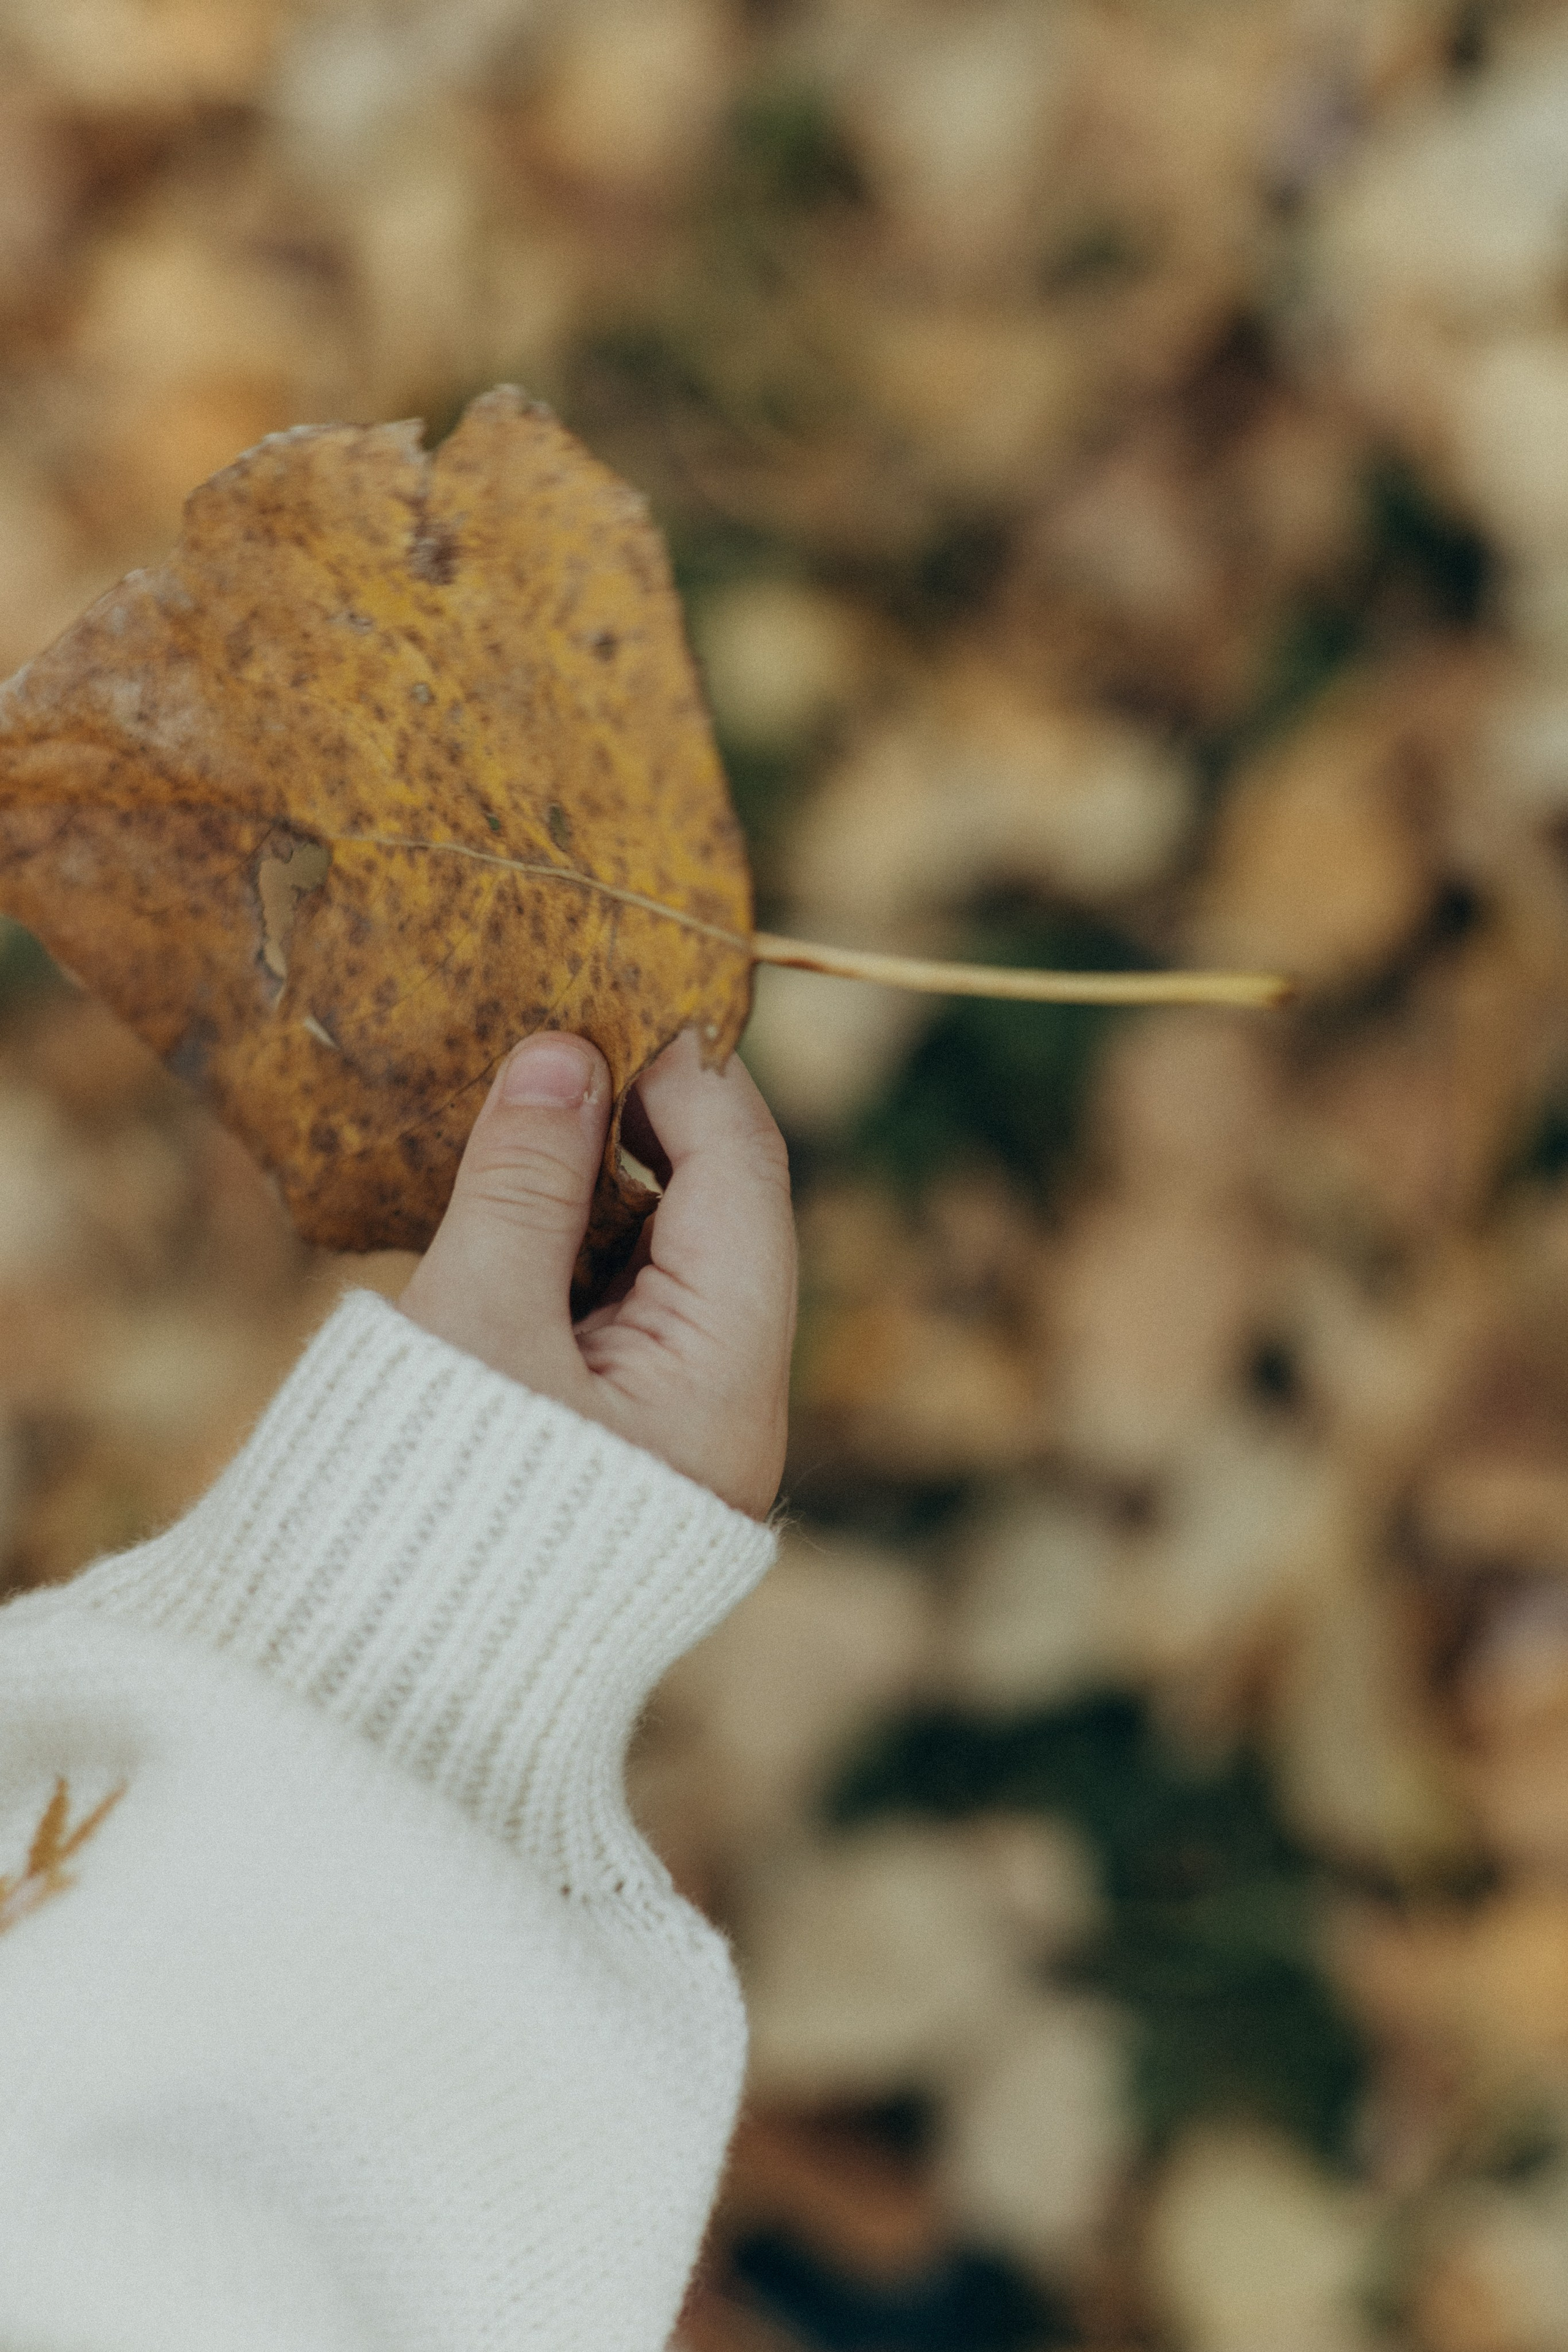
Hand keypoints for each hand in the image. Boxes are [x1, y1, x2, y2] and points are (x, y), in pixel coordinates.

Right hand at [396, 1030, 795, 1517]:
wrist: (378, 1692)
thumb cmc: (427, 1508)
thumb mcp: (474, 1324)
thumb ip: (525, 1184)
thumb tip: (565, 1057)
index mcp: (724, 1381)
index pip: (744, 1180)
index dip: (690, 1077)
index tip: (617, 997)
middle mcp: (724, 1410)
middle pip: (713, 1221)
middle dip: (640, 1127)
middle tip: (552, 1042)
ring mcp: (669, 1436)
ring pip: (659, 1268)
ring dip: (594, 1189)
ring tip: (517, 1115)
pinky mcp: (610, 1451)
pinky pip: (612, 1319)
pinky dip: (566, 1255)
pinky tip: (505, 1209)